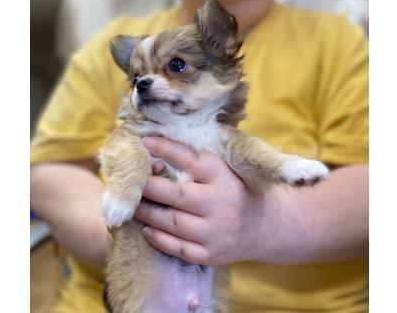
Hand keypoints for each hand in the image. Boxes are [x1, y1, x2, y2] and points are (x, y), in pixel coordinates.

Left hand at [134, 136, 274, 265]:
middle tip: (131, 181)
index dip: (167, 150)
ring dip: (147, 213)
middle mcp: (220, 204)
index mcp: (224, 177)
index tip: (145, 141)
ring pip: (172, 222)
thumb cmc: (237, 189)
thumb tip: (162, 141)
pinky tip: (146, 228)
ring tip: (133, 204)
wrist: (265, 226)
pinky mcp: (211, 254)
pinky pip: (178, 248)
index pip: (191, 160)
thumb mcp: (227, 168)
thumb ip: (200, 158)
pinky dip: (158, 238)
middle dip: (149, 187)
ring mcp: (215, 232)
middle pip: (176, 195)